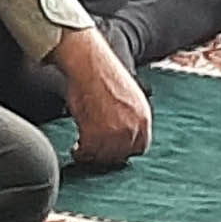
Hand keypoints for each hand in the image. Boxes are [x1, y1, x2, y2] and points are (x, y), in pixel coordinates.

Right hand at [48, 26, 153, 165]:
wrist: (89, 64)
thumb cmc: (103, 75)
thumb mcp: (128, 98)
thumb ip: (130, 118)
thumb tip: (121, 134)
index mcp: (144, 117)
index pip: (140, 147)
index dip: (124, 150)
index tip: (113, 150)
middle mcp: (133, 127)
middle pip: (122, 155)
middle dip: (108, 154)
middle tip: (94, 150)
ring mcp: (116, 133)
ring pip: (105, 157)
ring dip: (93, 155)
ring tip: (83, 149)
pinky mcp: (96, 135)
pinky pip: (88, 154)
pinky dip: (80, 154)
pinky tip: (76, 148)